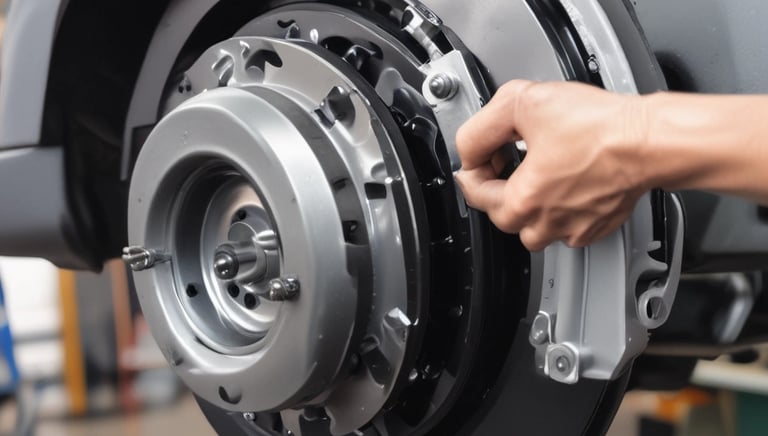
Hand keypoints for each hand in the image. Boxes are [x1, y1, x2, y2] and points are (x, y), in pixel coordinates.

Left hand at [455, 80, 648, 250]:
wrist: (649, 139)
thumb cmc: (598, 126)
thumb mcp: (521, 103)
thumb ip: (481, 128)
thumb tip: (470, 149)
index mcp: (521, 202)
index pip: (474, 192)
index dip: (473, 166)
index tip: (483, 153)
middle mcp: (545, 224)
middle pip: (502, 212)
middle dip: (499, 185)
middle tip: (510, 157)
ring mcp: (572, 229)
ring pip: (533, 227)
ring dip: (529, 203)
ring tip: (538, 171)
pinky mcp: (596, 227)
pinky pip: (565, 226)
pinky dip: (560, 208)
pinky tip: (566, 179)